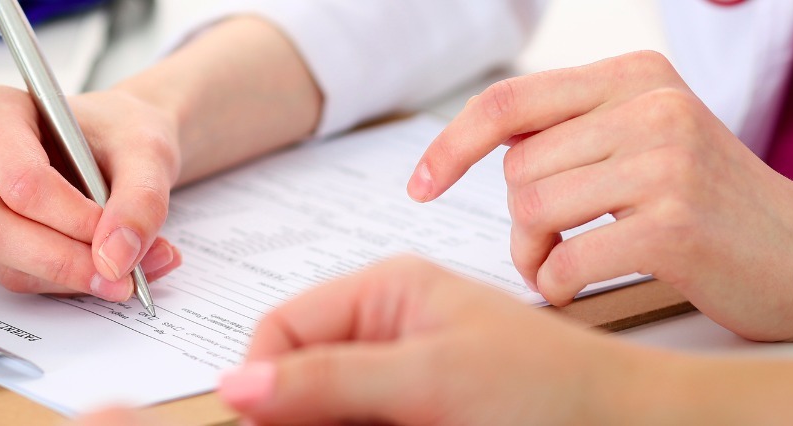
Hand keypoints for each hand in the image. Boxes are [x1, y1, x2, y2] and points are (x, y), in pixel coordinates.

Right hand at [0, 87, 182, 300]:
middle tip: (122, 277)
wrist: (116, 143)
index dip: (72, 219)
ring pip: (2, 262)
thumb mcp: (148, 153)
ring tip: (131, 272)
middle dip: (63, 261)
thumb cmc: (120, 133)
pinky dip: (64, 282)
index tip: (119, 240)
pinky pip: (13, 275)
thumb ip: (140, 202)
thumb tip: (117, 259)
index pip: (20, 179)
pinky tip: (103, 270)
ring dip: (70, 277)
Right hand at [218, 255, 657, 424]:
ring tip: (398, 424)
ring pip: (329, 409)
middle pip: (300, 376)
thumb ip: (330, 380)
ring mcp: (404, 378)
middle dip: (304, 413)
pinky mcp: (419, 413)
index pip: (281, 328)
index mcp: (386, 290)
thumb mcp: (431, 380)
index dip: (264, 380)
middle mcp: (388, 329)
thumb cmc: (553, 390)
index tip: (262, 425)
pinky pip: (365, 420)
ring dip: (337, 424)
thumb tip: (240, 383)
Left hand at [407, 51, 792, 341]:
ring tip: (567, 266)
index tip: (421, 183)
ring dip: (534, 255)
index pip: (509, 100)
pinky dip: (558, 285)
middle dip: (517, 219)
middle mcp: (652, 106)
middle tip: (547, 247)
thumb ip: (580, 128)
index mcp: (638, 75)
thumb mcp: (657, 137)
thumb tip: (481, 143)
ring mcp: (666, 163)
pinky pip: (564, 260)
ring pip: (532, 210)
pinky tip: (582, 288)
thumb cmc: (723, 208)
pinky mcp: (673, 226)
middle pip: (518, 166)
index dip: (450, 144)